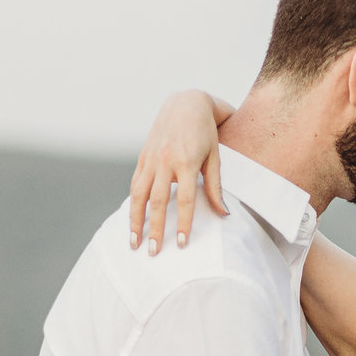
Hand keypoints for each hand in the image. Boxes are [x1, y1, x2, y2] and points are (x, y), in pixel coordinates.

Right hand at [126, 92, 232, 252]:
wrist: (185, 103)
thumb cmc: (206, 132)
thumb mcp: (215, 156)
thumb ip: (215, 186)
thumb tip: (223, 213)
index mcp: (186, 161)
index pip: (184, 200)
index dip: (183, 223)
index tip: (182, 244)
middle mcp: (165, 161)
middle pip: (157, 202)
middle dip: (154, 229)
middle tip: (153, 252)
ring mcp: (151, 158)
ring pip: (139, 195)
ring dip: (135, 221)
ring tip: (134, 242)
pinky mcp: (142, 156)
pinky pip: (135, 183)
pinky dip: (132, 203)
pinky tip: (132, 220)